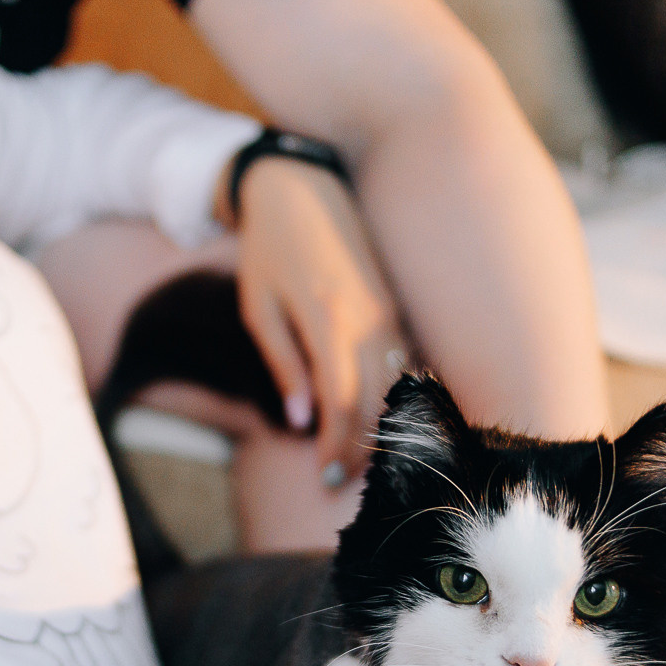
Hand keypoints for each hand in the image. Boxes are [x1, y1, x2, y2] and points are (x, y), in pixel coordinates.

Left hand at [228, 157, 411, 483]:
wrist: (301, 184)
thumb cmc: (269, 248)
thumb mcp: (259, 307)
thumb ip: (283, 365)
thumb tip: (301, 421)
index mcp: (328, 320)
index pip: (343, 402)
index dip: (337, 446)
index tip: (326, 479)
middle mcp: (368, 318)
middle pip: (378, 400)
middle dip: (363, 447)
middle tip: (343, 481)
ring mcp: (389, 309)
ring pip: (399, 383)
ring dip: (387, 426)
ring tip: (368, 461)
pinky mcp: (396, 302)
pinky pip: (406, 359)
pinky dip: (400, 394)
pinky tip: (391, 420)